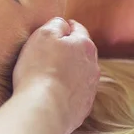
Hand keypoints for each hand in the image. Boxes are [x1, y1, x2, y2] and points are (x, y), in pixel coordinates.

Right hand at [13, 18, 99, 133]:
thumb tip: (64, 24)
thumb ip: (56, 24)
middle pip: (81, 52)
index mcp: (85, 45)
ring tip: (50, 75)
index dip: (65, 27)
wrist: (44, 109)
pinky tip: (53, 93)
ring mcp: (89, 89)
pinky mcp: (83, 108)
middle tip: (50, 52)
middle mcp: (93, 66)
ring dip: (69, 72)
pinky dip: (67, 91)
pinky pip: (75, 94)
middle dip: (69, 50)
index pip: (77, 29)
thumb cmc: (40, 69)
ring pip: (80, 73)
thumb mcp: (43, 35)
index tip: (54, 31)